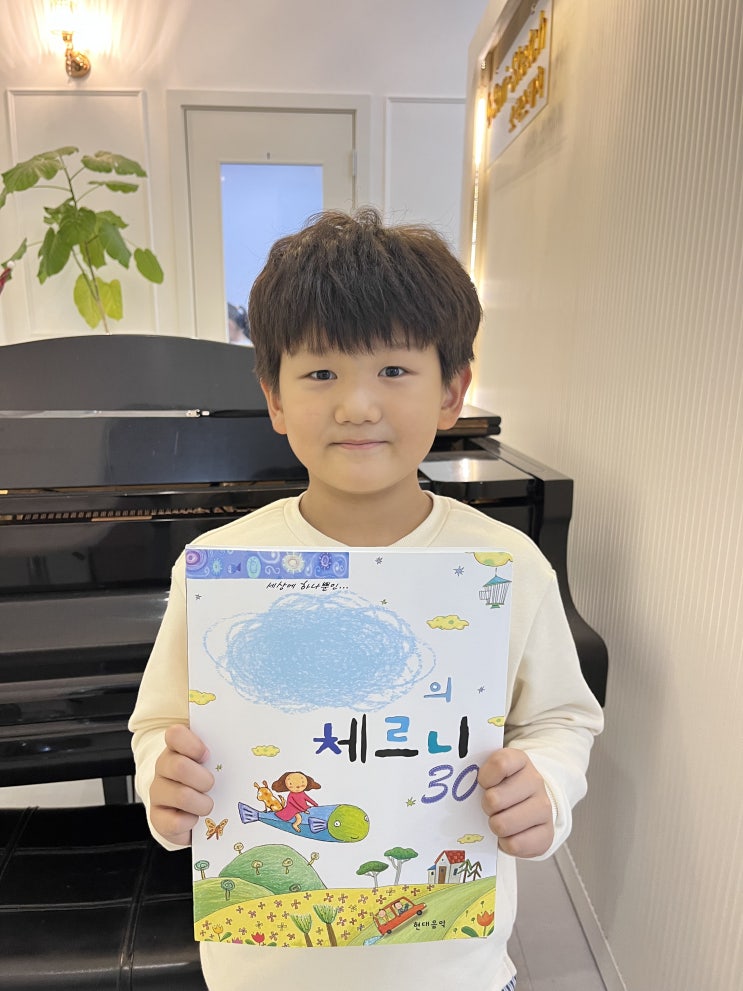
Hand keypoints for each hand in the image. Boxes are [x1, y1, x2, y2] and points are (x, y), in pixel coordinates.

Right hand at [149, 724, 214, 845]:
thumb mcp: (214, 761)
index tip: (207, 754)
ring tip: (208, 805)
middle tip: (212, 785)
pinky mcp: (157, 818)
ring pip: (181, 796)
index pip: (174, 734)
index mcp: (177, 747)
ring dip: (202, 803)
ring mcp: (157, 792)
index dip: (192, 744)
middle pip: (179, 767)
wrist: (190, 812)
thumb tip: (251, 744)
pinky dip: (191, 822)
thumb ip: (223, 750)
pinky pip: (175, 822)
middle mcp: (163, 767)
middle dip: (204, 779)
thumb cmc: (206, 779)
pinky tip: (195, 819)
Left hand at [478, 748, 553, 857]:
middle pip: (495, 799)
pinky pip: (514, 844)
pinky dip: (506, 843)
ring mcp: (544, 807)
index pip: (499, 764)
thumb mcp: (492, 772)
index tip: (482, 783)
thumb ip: (478, 772)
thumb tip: (458, 787)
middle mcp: (535, 781)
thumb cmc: (502, 787)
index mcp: (519, 760)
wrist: (530, 805)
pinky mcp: (547, 834)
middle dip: (486, 806)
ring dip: (495, 825)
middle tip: (490, 806)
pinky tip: (509, 834)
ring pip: (503, 824)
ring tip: (499, 820)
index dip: (484, 778)